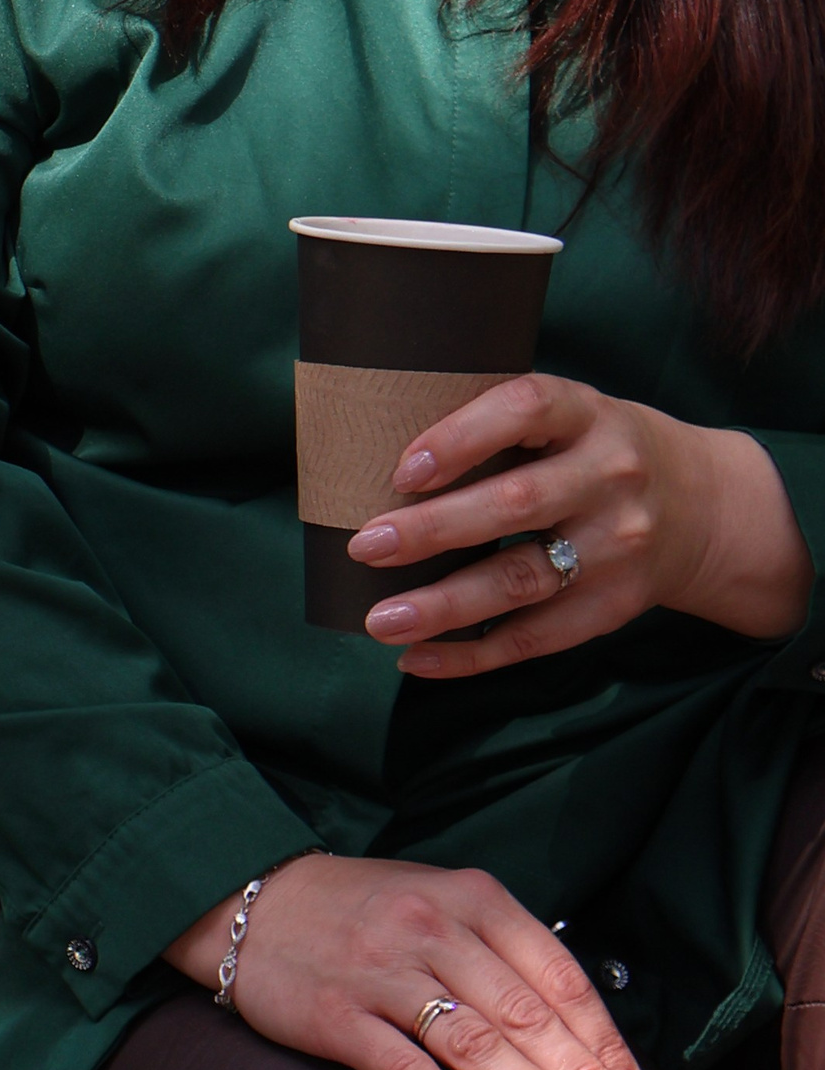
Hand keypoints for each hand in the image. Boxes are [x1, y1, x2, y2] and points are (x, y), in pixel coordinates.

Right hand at [162, 853, 656, 1069]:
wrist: (249, 900)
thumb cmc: (360, 911)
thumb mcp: (437, 901)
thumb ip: (501, 950)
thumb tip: (579, 1029)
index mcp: (468, 898)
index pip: (557, 976)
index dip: (603, 1039)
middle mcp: (429, 930)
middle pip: (525, 1014)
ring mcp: (380, 973)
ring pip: (475, 1040)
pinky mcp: (334, 1014)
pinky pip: (403, 1064)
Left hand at [344, 374, 813, 675]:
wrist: (706, 508)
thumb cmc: (594, 453)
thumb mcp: (568, 417)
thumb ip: (496, 429)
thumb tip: (367, 463)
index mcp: (587, 415)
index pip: (526, 411)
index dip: (462, 438)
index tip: (403, 469)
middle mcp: (610, 477)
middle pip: (516, 506)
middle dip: (433, 530)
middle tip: (365, 546)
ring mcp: (617, 545)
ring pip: (522, 580)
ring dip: (444, 605)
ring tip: (380, 620)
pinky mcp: (613, 604)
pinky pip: (537, 637)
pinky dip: (472, 654)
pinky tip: (417, 658)